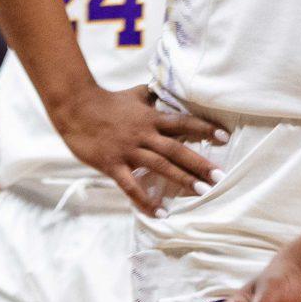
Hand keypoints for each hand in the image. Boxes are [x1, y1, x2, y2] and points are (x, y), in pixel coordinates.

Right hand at [54, 85, 225, 214]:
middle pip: (176, 150)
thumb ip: (152, 95)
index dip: (204, 129)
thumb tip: (166, 89)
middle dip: (199, 163)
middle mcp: (144, 134)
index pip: (183, 123)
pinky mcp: (113, 165)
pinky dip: (145, 200)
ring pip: (159, 167)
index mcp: (150, 117)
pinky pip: (131, 185)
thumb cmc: (107, 101)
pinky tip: (159, 212)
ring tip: (200, 192)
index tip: (224, 137)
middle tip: (219, 176)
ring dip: (181, 180)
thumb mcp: (135, 94)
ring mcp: (129, 150)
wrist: (76, 107)